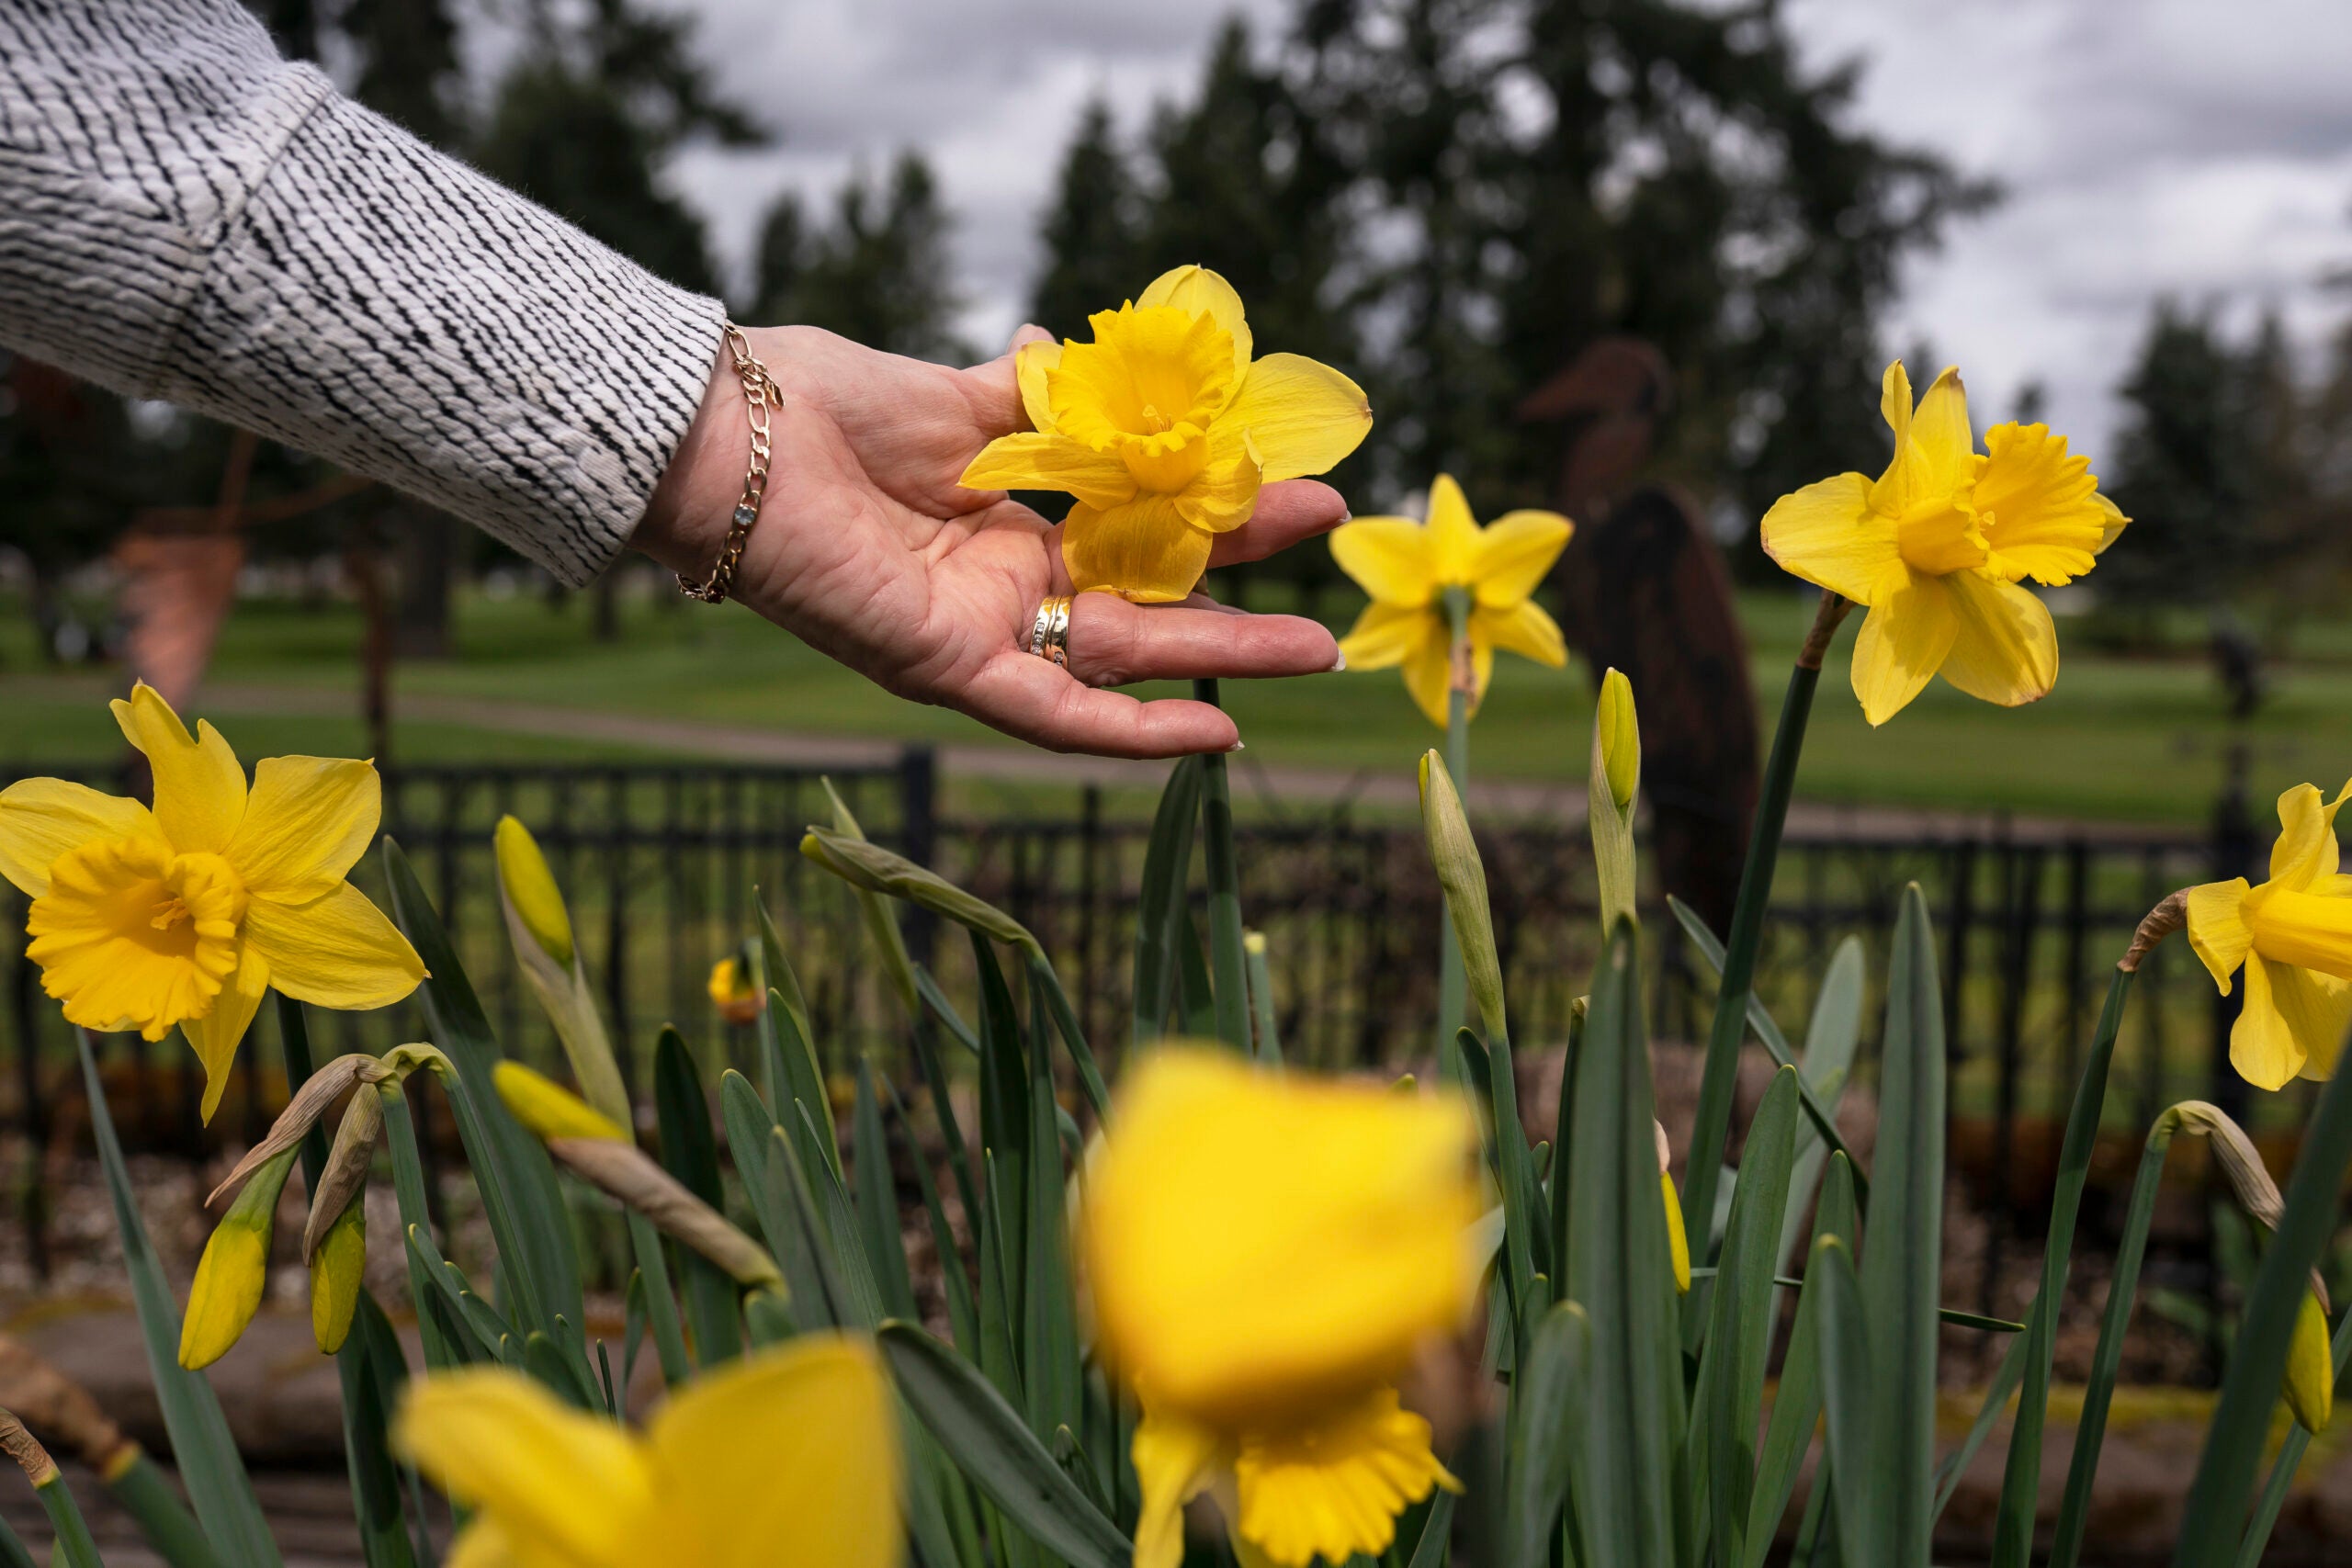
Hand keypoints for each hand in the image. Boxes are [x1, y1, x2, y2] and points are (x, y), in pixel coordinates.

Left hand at [632, 324, 1346, 756]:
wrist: (719, 435)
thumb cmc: (812, 408)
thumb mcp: (946, 400)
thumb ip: (1021, 400)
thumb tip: (1064, 353)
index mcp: (1006, 526)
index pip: (1135, 527)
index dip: (1213, 509)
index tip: (1293, 475)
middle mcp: (1004, 590)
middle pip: (1147, 597)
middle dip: (1242, 583)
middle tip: (1335, 550)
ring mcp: (981, 634)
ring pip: (1121, 661)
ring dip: (1219, 662)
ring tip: (1315, 649)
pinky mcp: (947, 667)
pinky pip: (1055, 715)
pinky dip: (1135, 731)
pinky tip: (1216, 734)